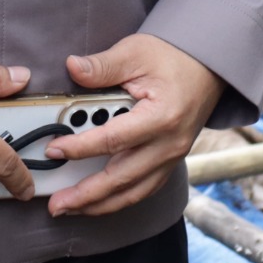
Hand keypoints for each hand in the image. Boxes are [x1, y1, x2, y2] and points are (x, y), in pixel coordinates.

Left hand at [42, 35, 222, 217]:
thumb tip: (72, 68)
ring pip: (134, 192)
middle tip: (55, 204)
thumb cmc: (173, 57)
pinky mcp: (171, 161)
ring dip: (100, 204)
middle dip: (86, 195)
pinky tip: (99, 202)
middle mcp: (170, 144)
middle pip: (122, 178)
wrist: (209, 66)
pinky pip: (144, 189)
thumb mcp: (136, 52)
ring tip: (71, 209)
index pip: (113, 140)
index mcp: (161, 117)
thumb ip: (103, 66)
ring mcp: (173, 157)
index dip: (80, 148)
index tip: (54, 151)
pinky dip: (119, 199)